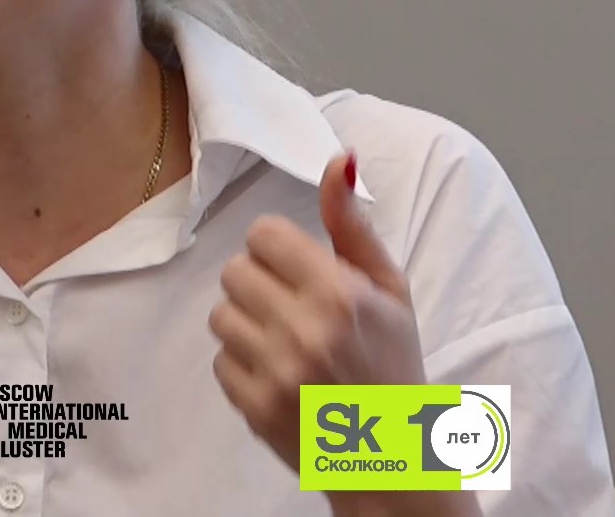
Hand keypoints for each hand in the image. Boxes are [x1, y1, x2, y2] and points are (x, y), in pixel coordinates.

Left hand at [207, 153, 424, 470]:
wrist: (392, 456)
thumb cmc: (394, 365)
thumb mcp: (389, 290)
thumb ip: (352, 225)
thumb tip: (336, 158)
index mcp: (338, 292)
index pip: (262, 235)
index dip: (278, 251)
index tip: (298, 271)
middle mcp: (302, 329)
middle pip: (235, 272)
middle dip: (262, 285)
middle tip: (293, 309)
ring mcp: (275, 371)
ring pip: (221, 316)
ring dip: (248, 325)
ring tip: (286, 344)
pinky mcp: (254, 406)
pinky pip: (220, 362)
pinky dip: (243, 367)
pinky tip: (279, 376)